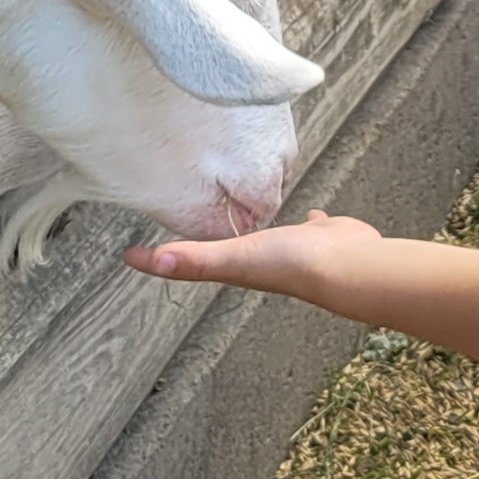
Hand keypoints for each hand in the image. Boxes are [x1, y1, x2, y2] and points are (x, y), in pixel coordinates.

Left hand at [125, 210, 381, 293]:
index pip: (187, 262)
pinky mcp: (319, 234)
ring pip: (263, 236)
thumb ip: (198, 258)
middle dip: (201, 244)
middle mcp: (258, 258)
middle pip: (222, 250)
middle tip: (184, 232)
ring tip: (240, 219)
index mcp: (236, 265)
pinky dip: (304, 220)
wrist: (348, 265)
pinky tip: (307, 213)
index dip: (159, 260)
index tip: (130, 256)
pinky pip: (308, 225)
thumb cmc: (291, 262)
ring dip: (250, 230)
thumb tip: (154, 261)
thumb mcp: (236, 256)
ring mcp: (290, 247)